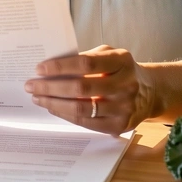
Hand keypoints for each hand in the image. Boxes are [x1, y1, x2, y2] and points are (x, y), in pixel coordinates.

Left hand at [23, 45, 156, 134]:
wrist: (150, 92)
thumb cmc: (121, 69)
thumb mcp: (110, 55)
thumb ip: (87, 57)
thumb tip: (52, 67)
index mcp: (122, 62)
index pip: (86, 64)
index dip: (60, 66)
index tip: (39, 68)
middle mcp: (125, 85)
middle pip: (81, 88)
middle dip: (51, 87)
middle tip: (31, 85)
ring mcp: (123, 108)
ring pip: (81, 108)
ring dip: (54, 103)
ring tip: (38, 98)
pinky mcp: (119, 126)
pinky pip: (87, 123)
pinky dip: (66, 115)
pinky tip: (53, 108)